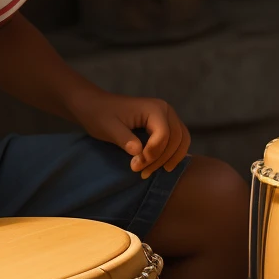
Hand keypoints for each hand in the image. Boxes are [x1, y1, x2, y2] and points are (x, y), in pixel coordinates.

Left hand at [72, 91, 190, 178]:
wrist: (97, 106)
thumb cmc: (101, 115)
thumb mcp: (109, 128)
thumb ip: (125, 140)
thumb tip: (139, 152)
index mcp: (154, 108)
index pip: (164, 135)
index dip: (153, 154)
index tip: (136, 166)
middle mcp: (165, 110)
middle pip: (176, 139)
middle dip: (161, 159)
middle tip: (142, 172)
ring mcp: (167, 116)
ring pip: (181, 140)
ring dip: (170, 159)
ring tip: (151, 172)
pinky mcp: (165, 124)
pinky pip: (178, 140)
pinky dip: (172, 155)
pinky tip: (160, 166)